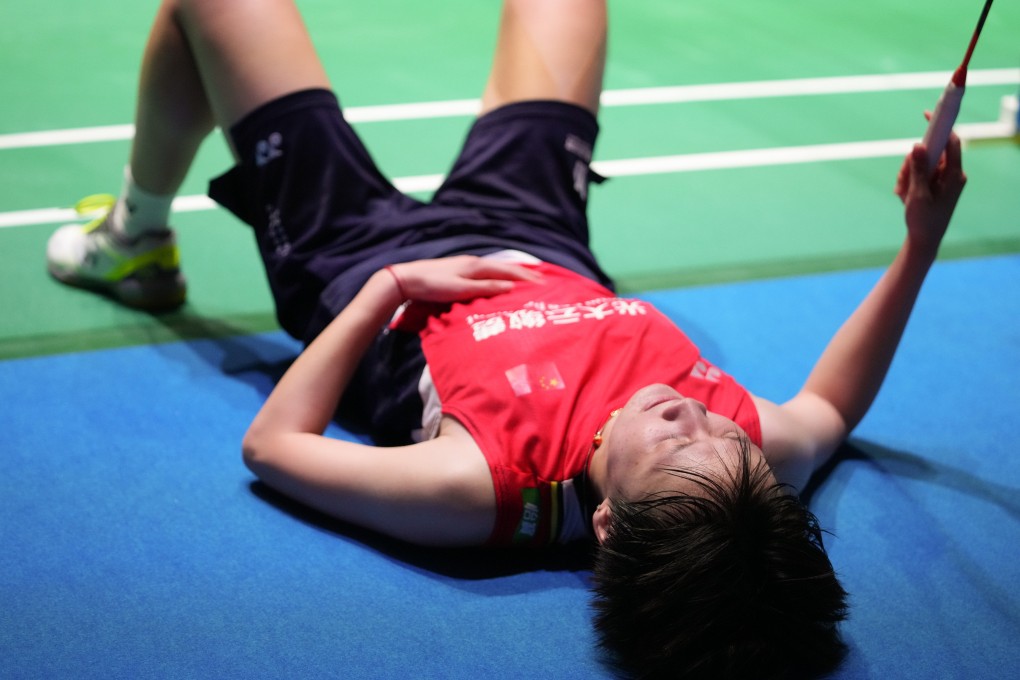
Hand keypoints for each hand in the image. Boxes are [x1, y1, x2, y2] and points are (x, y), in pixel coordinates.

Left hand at [385, 255, 542, 302]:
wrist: (407, 280)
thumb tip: (512, 286)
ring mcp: (467, 266)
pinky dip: (500, 276)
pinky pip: (488, 273)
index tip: (544, 284)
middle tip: (542, 281)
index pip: (509, 271)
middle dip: (524, 273)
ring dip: (513, 274)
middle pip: (505, 267)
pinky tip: (500, 281)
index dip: (527, 277)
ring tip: (526, 280)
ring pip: (497, 269)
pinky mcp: (460, 272)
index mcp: (477, 266)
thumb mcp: (461, 289)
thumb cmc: (433, 285)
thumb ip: (486, 287)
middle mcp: (474, 263)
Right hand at [894, 115, 966, 258]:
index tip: (927, 115)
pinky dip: (907, 182)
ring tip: (903, 194)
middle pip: (930, 152)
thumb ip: (919, 169)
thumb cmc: (924, 220)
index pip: (951, 142)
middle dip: (912, 163)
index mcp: (954, 175)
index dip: (940, 126)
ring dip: (907, 175)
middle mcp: (951, 174)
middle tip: (903, 181)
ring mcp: (941, 179)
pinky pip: (917, 174)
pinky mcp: (933, 184)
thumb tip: (918, 145)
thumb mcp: (918, 194)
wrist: (925, 240)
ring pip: (920, 163)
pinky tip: (904, 197)